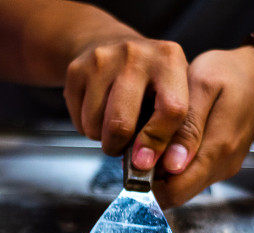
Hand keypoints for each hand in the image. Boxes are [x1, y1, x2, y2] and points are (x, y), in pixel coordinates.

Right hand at [63, 37, 188, 169]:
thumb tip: (171, 167)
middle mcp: (136, 54)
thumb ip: (176, 129)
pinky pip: (78, 121)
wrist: (108, 44)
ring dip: (104, 139)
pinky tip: (98, 112)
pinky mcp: (76, 69)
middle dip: (119, 147)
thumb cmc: (148, 80)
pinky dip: (88, 128)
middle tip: (124, 148)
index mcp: (170, 59)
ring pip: (95, 126)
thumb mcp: (173, 93)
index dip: (158, 143)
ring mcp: (103, 59)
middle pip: (121, 123)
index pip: (170, 109)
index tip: (146, 163)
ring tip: (114, 124)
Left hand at [153, 46, 253, 207]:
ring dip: (161, 172)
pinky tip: (168, 142)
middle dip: (151, 178)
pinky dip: (173, 165)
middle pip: (176, 193)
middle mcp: (222, 166)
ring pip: (182, 187)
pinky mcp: (221, 165)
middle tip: (137, 148)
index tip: (131, 159)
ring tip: (152, 141)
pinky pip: (191, 176)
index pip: (175, 191)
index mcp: (218, 149)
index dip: (147, 182)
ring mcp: (223, 168)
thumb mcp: (203, 86)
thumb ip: (187, 127)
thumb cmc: (229, 74)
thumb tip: (172, 166)